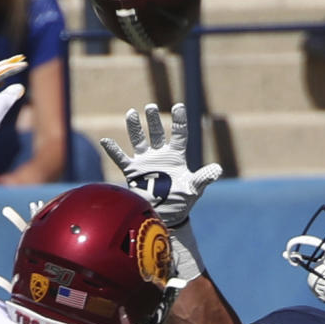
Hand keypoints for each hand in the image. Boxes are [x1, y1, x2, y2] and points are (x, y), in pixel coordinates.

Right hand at [100, 102, 221, 226]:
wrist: (166, 216)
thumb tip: (218, 169)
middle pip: (157, 133)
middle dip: (153, 120)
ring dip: (135, 128)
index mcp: (176, 156)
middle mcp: (160, 155)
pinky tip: (106, 140)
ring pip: (139, 141)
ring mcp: (145, 162)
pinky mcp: (133, 172)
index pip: (179, 134)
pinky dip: (114, 151)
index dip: (179, 120)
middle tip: (151, 107)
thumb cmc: (182, 201)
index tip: (178, 107)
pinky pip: (121, 159)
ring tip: (132, 113)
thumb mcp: (194, 189)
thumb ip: (203, 178)